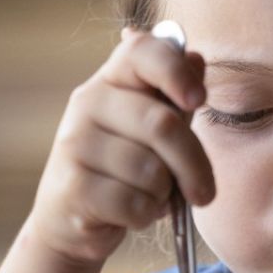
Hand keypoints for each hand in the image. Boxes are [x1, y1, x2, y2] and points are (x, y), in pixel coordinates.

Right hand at [27, 27, 214, 266]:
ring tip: (148, 196)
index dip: (176, 71)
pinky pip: (135, 203)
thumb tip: (196, 59)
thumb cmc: (121, 169)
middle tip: (204, 192)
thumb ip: (174, 97)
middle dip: (194, 165)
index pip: (141, 52)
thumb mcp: (150, 130)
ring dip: (163, 194)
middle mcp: (86, 104)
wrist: (68, 220)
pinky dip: (145, 215)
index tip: (200, 100)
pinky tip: (130, 214)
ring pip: (152, 171)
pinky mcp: (72, 188)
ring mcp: (74, 145)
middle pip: (163, 124)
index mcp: (109, 82)